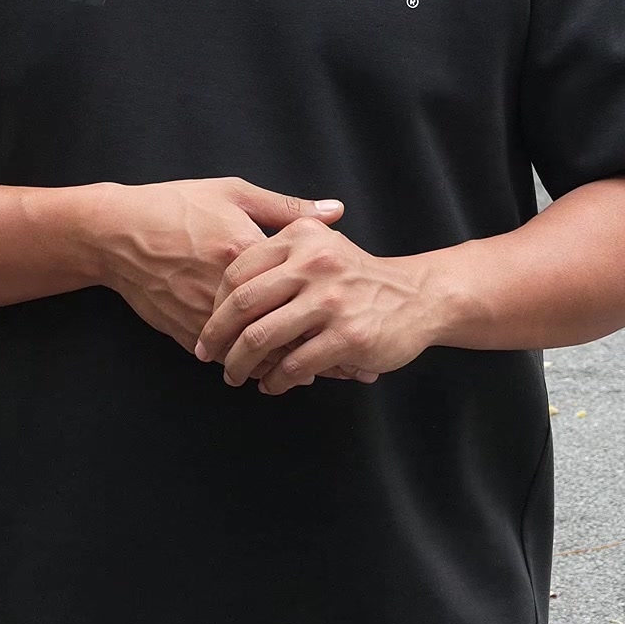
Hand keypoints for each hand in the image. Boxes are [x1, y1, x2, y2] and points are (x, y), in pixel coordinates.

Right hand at [90, 179, 343, 354]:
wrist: (115, 232)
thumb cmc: (176, 205)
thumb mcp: (233, 194)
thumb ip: (287, 208)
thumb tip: (337, 210)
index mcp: (244, 251)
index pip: (297, 290)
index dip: (329, 310)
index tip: (357, 320)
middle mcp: (226, 288)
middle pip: (281, 330)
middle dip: (317, 350)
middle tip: (352, 367)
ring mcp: (203, 314)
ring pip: (255, 353)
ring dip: (286, 366)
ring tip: (320, 374)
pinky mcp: (184, 330)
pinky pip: (225, 358)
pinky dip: (251, 366)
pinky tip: (273, 368)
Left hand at [195, 221, 435, 394]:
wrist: (417, 297)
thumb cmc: (357, 276)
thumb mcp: (320, 243)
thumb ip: (279, 248)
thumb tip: (220, 274)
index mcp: (301, 239)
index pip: (238, 271)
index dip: (216, 303)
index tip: (207, 325)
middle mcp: (314, 264)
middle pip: (244, 304)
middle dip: (217, 336)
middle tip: (207, 355)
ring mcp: (331, 301)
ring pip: (263, 338)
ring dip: (240, 364)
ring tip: (234, 376)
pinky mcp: (348, 336)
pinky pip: (294, 365)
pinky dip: (275, 380)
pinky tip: (270, 385)